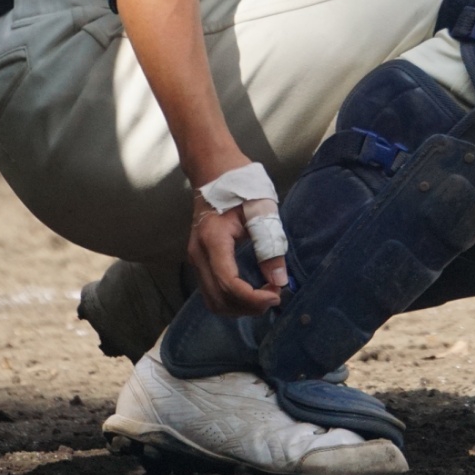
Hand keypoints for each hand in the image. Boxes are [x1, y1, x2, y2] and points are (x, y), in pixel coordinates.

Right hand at [187, 170, 290, 316]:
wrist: (213, 169)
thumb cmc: (239, 183)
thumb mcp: (261, 209)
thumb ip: (270, 244)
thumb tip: (279, 280)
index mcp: (213, 239)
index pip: (228, 283)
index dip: (253, 297)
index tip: (277, 295)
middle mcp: (198, 254)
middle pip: (218, 298)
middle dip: (248, 306)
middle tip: (274, 296)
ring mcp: (195, 258)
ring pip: (212, 300)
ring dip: (239, 306)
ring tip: (264, 295)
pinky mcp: (200, 259)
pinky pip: (211, 291)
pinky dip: (231, 299)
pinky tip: (251, 291)